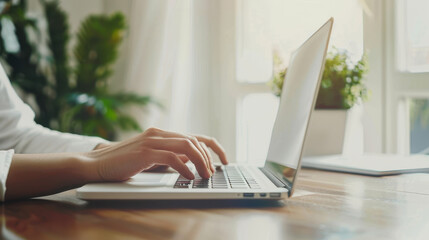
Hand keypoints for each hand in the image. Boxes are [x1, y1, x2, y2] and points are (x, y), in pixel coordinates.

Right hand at [85, 127, 227, 181]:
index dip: (213, 147)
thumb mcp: (151, 158)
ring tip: (205, 175)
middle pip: (193, 140)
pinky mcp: (144, 152)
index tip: (224, 159)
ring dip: (200, 161)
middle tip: (212, 172)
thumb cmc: (124, 163)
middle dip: (208, 157)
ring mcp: (151, 141)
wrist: (97, 164)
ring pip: (186, 146)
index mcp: (162, 134)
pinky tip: (189, 177)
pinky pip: (171, 157)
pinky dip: (184, 167)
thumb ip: (170, 156)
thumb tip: (192, 162)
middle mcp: (159, 134)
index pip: (195, 136)